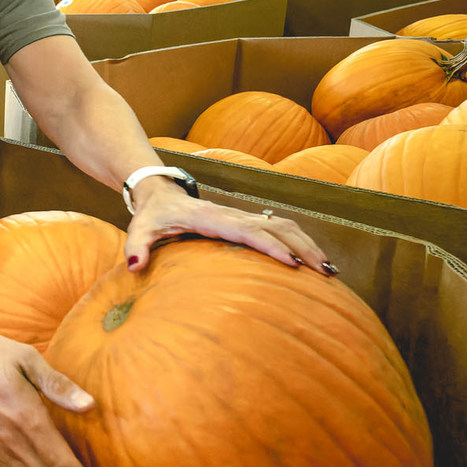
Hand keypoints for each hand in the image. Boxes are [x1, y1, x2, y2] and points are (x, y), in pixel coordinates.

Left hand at [127, 179, 334, 273]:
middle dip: (304, 248)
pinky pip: (281, 228)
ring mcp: (243, 217)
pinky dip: (301, 241)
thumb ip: (136, 247)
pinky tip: (315, 262)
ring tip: (330, 271)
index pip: (248, 232)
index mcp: (213, 218)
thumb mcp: (139, 230)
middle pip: (278, 227)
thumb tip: (135, 267)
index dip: (272, 246)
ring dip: (309, 244)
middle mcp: (234, 215)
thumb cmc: (152, 216)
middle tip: (327, 274)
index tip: (293, 265)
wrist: (159, 192)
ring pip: (285, 225)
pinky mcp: (247, 222)